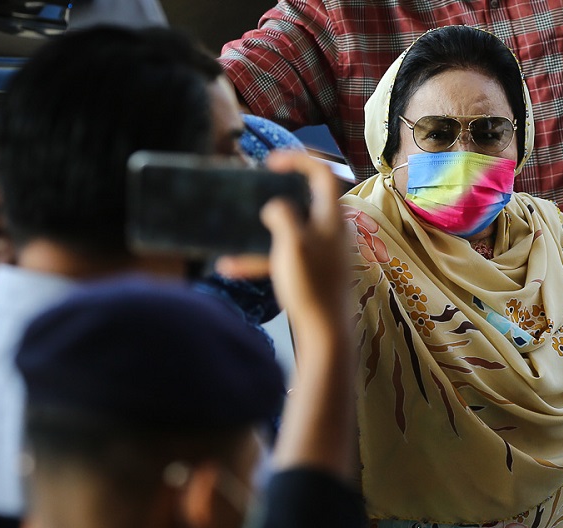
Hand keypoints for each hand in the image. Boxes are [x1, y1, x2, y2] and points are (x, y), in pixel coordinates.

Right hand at [216, 151, 349, 348]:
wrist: (325, 332)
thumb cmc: (311, 286)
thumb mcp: (292, 244)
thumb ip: (283, 216)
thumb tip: (275, 206)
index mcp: (331, 218)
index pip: (322, 174)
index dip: (298, 160)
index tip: (271, 161)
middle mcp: (331, 231)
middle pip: (306, 200)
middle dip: (278, 193)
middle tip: (256, 189)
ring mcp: (323, 252)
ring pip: (289, 230)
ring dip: (261, 231)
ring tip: (235, 232)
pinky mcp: (313, 271)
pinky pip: (283, 257)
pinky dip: (259, 259)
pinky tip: (231, 267)